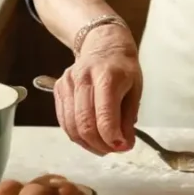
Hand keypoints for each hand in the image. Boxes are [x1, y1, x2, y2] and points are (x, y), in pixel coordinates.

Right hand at [54, 23, 141, 154]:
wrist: (103, 45)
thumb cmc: (123, 68)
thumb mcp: (136, 88)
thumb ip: (129, 117)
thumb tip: (124, 145)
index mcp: (108, 76)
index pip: (105, 115)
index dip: (112, 137)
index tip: (123, 147)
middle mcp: (83, 78)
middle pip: (84, 123)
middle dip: (100, 144)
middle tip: (113, 150)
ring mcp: (67, 83)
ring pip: (71, 126)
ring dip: (87, 144)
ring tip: (103, 147)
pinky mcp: (57, 89)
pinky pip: (63, 121)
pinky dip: (76, 135)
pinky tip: (90, 138)